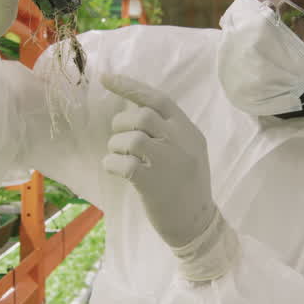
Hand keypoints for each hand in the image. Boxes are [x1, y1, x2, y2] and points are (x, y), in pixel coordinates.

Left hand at [100, 73, 216, 249]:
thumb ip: (167, 131)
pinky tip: (114, 168)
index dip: (130, 86)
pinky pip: (124, 164)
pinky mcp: (154, 183)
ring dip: (115, 145)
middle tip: (117, 139)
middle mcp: (182, 142)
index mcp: (189, 131)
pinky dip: (111, 163)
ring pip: (132, 138)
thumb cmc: (186, 188)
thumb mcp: (186, 152)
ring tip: (117, 155)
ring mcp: (169, 162)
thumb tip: (131, 109)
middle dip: (121, 123)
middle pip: (143, 116)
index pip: (158, 99)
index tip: (106, 78)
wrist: (197, 225)